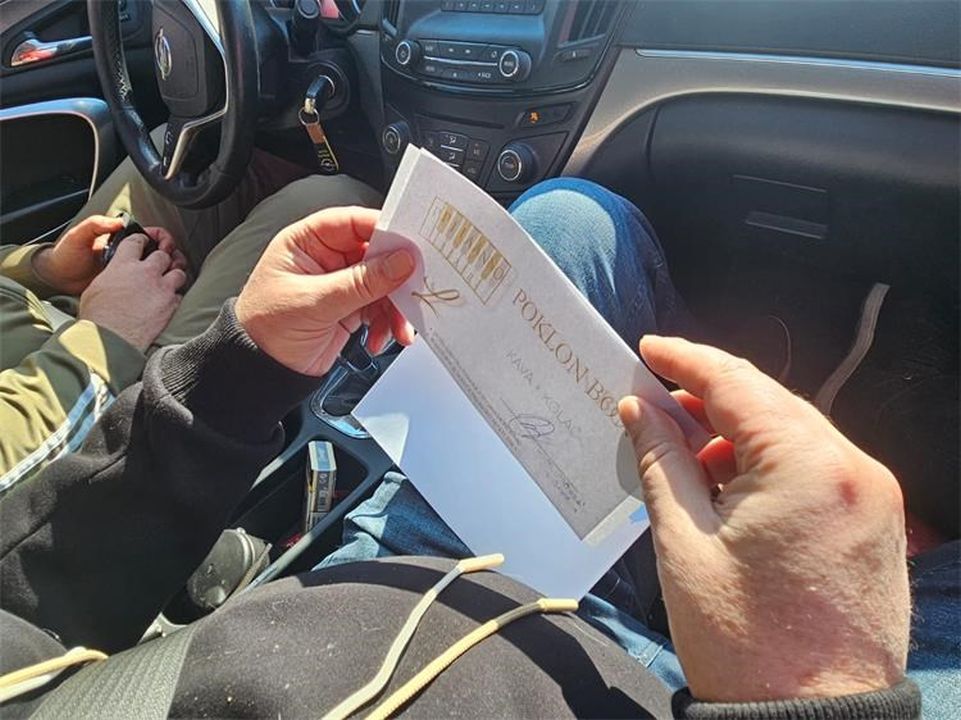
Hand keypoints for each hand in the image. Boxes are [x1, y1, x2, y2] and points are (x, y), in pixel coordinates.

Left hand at [33, 215, 184, 294]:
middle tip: (172, 263)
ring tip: (172, 275)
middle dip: (172, 255)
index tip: (164, 247)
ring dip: (170, 270)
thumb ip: (97, 224)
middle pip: (161, 252)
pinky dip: (159, 285)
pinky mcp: (128, 287)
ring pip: (158, 269)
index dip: (163, 239)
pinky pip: (148, 285)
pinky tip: (162, 288)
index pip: (151, 235)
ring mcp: (130, 271)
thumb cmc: (67, 255)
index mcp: (122, 239)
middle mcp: (130, 254)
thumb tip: (118, 223)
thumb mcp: (79, 235)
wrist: (58, 278)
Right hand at [78, 234, 187, 350]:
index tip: (145, 242)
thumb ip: (112, 274)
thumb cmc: (98, 317)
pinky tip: (169, 298)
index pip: (137, 241)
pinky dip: (175, 295)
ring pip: (178, 272)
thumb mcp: (96, 287)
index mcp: (123, 265)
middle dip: (163, 256)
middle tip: (162, 259)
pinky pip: (180, 294)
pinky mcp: (171, 305)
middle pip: (163, 254)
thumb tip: (116, 274)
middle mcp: (145, 273)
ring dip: (174, 274)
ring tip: (170, 278)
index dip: (142, 239)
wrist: (111, 340)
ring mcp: (161, 288)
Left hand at [235, 206, 414, 375]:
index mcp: (308, 242)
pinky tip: (379, 338)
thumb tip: (401, 261)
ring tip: (397, 328)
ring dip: (395, 307)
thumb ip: (360, 282)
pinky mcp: (350, 308)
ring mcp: (340, 284)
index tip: (410, 245)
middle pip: (376, 254)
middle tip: (413, 291)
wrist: (261, 370)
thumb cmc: (266, 328)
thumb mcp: (314, 302)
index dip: (383, 230)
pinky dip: (387, 323)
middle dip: (397, 277)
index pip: (353, 223)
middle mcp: (327, 258)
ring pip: (384, 284)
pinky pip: (380, 308)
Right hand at [618, 336, 908, 702]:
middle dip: (708, 398)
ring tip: (684, 454)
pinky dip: (767, 463)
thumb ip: (662, 460)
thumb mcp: (684, 542)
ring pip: (792, 433)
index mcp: (808, 465)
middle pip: (769, 403)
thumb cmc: (744, 641)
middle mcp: (853, 467)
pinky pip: (814, 466)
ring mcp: (872, 495)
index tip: (648, 349)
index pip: (737, 384)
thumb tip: (639, 409)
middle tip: (655, 403)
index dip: (685, 361)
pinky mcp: (874, 521)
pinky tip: (727, 483)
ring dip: (736, 433)